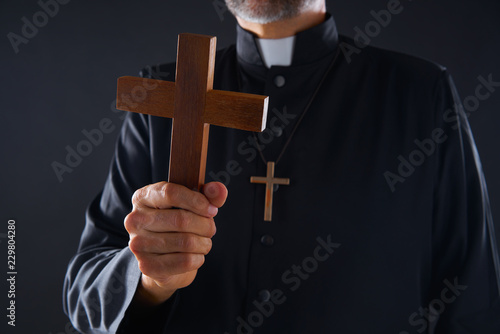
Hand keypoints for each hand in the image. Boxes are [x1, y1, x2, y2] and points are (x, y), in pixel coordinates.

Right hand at [124, 181, 227, 305]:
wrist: (163, 258)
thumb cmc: (178, 224)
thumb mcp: (192, 205)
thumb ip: (208, 194)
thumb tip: (219, 190)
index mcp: (143, 197)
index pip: (170, 193)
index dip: (196, 201)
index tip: (212, 209)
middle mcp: (135, 220)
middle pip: (181, 219)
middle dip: (205, 225)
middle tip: (211, 229)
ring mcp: (138, 244)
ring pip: (186, 242)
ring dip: (204, 243)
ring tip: (204, 242)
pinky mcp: (147, 266)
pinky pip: (184, 261)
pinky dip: (198, 258)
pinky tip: (196, 255)